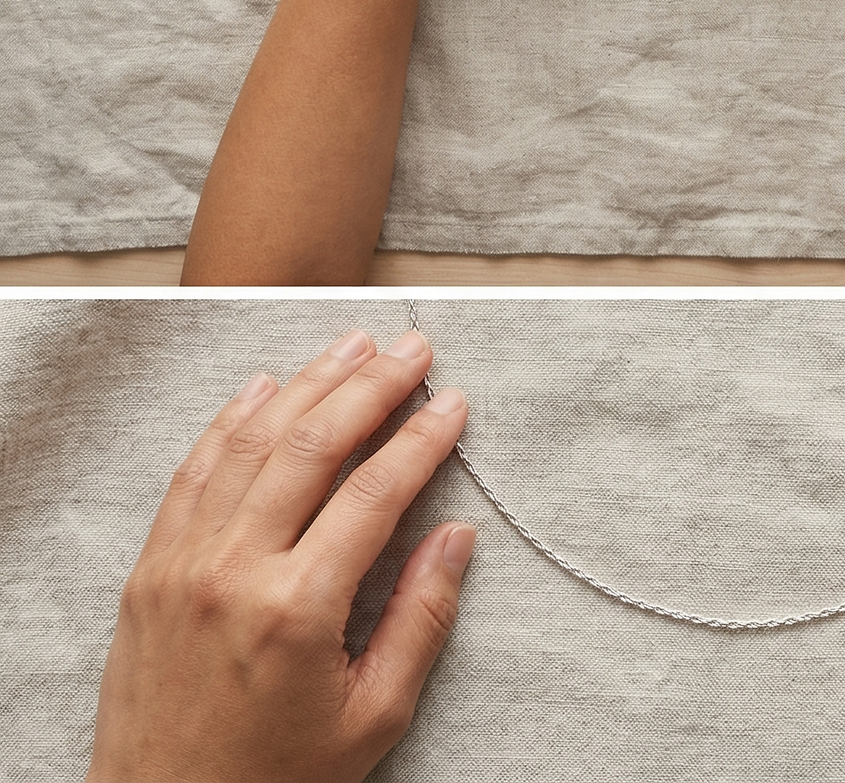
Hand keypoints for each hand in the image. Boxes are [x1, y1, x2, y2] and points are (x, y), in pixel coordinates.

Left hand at [89, 329, 474, 782]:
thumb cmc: (273, 780)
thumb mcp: (370, 720)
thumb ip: (420, 621)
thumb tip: (457, 538)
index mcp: (297, 609)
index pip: (375, 492)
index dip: (422, 440)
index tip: (454, 404)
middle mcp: (235, 571)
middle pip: (314, 445)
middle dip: (372, 386)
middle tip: (413, 348)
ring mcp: (184, 564)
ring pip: (252, 441)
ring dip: (308, 382)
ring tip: (353, 344)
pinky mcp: (150, 570)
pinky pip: (193, 471)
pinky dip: (231, 419)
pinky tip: (264, 386)